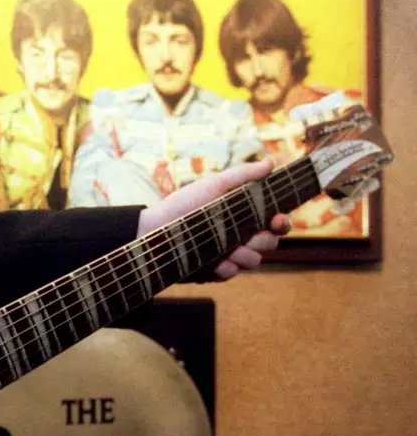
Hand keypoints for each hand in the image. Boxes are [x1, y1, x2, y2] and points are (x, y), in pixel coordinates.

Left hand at [136, 158, 293, 279]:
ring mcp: (228, 255)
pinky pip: (232, 274)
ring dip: (246, 255)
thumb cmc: (184, 205)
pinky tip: (217, 263)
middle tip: (248, 236)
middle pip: (270, 243)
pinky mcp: (214, 271)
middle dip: (264, 240)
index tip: (278, 220)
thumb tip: (272, 162)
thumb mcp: (214, 186)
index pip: (275, 222)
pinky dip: (227, 268)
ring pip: (255, 260)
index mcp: (243, 215)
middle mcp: (240, 236)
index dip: (282, 222)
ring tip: (229, 251)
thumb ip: (244, 175)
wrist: (154, 229)